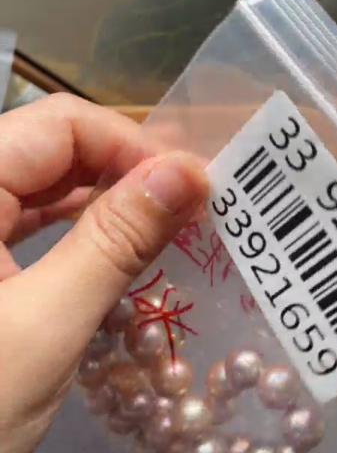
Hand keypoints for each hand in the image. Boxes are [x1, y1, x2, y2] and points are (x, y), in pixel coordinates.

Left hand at [0, 95, 206, 452]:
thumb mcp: (46, 327)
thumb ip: (116, 243)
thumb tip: (188, 172)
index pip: (59, 125)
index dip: (132, 146)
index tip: (194, 192)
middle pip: (51, 149)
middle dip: (124, 172)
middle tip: (193, 211)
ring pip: (41, 186)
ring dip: (105, 202)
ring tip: (168, 228)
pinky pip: (26, 223)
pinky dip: (76, 233)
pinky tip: (120, 251)